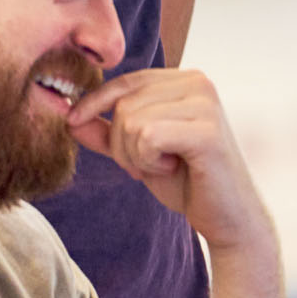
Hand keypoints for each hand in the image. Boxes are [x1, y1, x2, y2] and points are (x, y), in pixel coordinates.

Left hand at [69, 69, 271, 252]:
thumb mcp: (138, 152)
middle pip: (124, 103)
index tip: (73, 122)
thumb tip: (70, 117)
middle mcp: (198, 82)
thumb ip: (108, 133)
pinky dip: (149, 161)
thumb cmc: (186, 181)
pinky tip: (173, 168)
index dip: (94, 102)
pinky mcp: (207, 130)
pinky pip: (148, 137)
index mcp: (185, 80)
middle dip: (121, 143)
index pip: (125, 81)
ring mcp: (206, 103)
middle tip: (148, 164)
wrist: (226, 217)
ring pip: (131, 121)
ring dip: (136, 155)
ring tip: (163, 166)